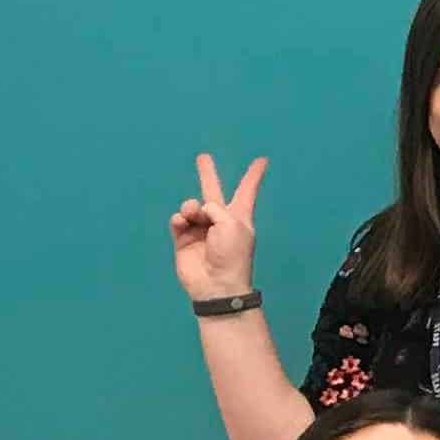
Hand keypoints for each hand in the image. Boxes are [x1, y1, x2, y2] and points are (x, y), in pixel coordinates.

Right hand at [169, 153, 264, 301]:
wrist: (215, 283)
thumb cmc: (232, 253)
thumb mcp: (233, 224)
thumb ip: (215, 208)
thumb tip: (197, 210)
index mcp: (239, 216)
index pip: (247, 191)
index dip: (253, 175)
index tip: (262, 160)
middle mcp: (220, 220)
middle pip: (212, 192)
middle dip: (207, 174)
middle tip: (203, 156)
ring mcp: (200, 229)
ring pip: (191, 206)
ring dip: (191, 207)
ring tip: (194, 215)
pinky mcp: (183, 239)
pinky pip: (178, 220)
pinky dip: (179, 219)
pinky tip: (183, 222)